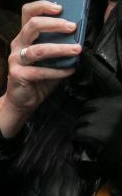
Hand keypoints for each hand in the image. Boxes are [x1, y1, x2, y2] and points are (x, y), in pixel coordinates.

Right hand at [0, 0, 80, 137]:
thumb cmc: (38, 76)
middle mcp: (18, 44)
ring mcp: (16, 59)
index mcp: (25, 36)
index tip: (60, 7)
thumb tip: (77, 33)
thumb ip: (58, 43)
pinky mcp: (17, 74)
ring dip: (60, 49)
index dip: (42, 6)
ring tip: (76, 49)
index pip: (28, 13)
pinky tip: (69, 71)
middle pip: (32, 25)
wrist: (23, 100)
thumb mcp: (50, 56)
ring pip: (39, 49)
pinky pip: (40, 70)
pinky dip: (58, 71)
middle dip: (54, 24)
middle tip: (72, 27)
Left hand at [74, 52, 121, 178]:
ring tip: (103, 135)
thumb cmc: (120, 135)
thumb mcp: (118, 112)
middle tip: (104, 127)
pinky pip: (78, 133)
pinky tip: (96, 144)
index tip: (85, 51)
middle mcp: (115, 104)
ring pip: (81, 120)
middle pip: (87, 106)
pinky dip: (83, 140)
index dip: (94, 64)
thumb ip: (109, 102)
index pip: (105, 78)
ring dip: (87, 129)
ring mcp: (106, 119)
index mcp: (120, 97)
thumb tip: (91, 100)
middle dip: (90, 117)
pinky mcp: (97, 134)